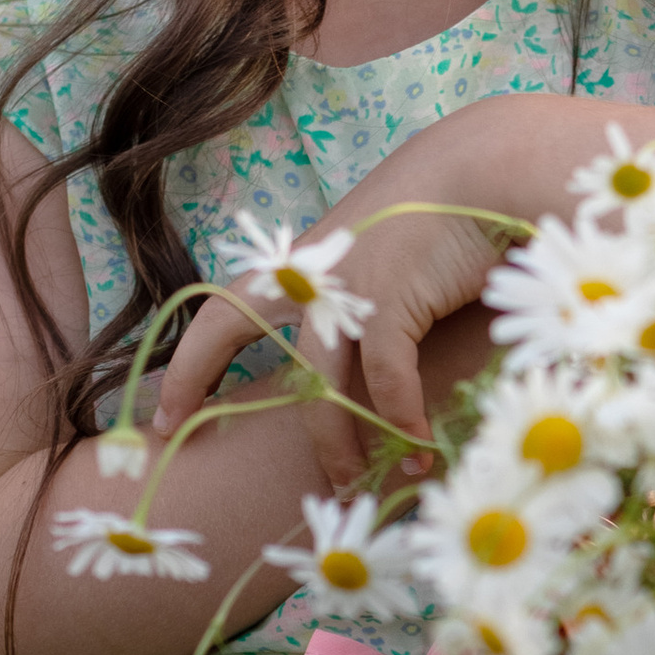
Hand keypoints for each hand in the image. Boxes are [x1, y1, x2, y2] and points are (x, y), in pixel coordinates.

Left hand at [152, 90, 635, 458]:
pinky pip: (386, 382)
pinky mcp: (391, 301)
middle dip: (195, 380)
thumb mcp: (394, 256)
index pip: (228, 305)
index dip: (192, 357)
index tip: (164, 407)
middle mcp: (314, 274)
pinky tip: (420, 450)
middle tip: (173, 437)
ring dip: (337, 446)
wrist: (489, 166)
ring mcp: (348, 288)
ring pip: (319, 384)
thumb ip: (367, 299)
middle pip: (232, 327)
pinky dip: (402, 422)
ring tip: (355, 487)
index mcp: (309, 263)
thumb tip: (367, 355)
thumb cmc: (450, 213)